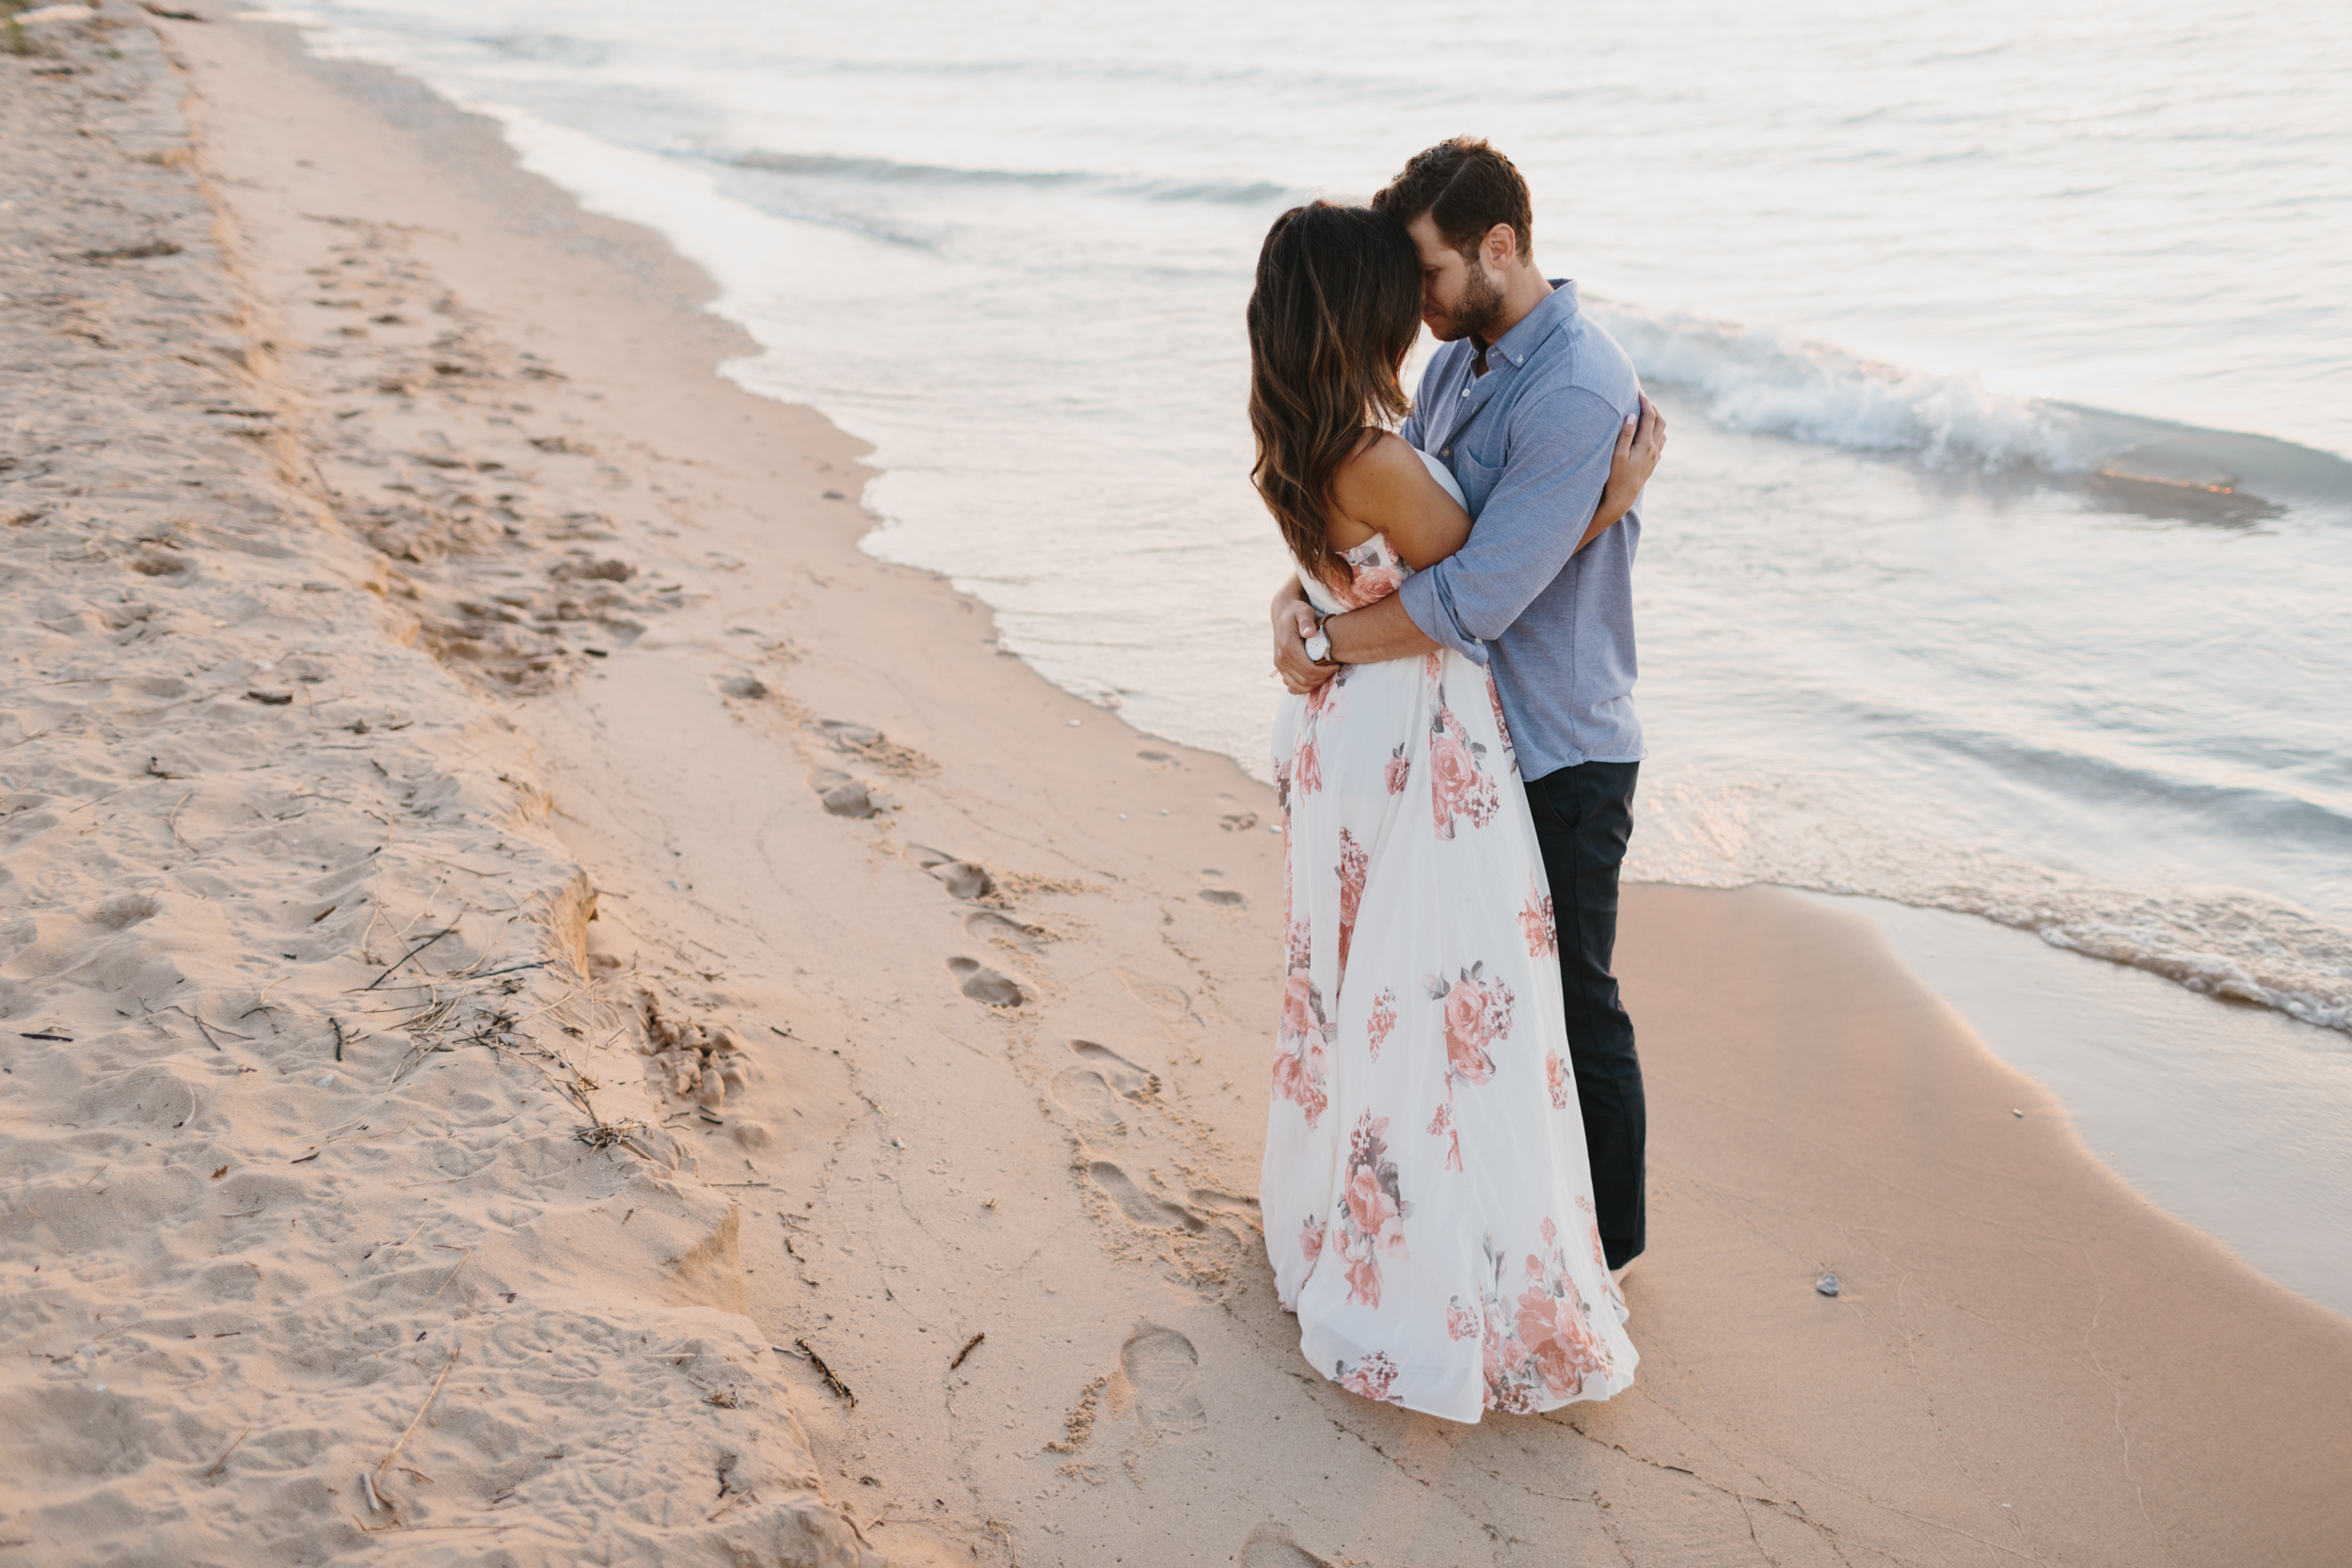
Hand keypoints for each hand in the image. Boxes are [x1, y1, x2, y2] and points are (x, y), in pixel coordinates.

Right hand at [1271, 595, 1335, 694]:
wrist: (1282, 613)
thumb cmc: (1297, 611)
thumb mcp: (1304, 612)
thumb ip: (1307, 622)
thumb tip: (1310, 633)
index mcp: (1288, 646)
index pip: (1309, 669)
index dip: (1325, 672)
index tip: (1336, 666)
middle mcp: (1282, 658)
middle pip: (1305, 680)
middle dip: (1322, 678)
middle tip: (1334, 670)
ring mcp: (1279, 664)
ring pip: (1299, 685)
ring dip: (1315, 684)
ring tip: (1326, 674)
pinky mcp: (1280, 667)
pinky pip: (1291, 685)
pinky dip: (1303, 686)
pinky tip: (1314, 679)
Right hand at [1599, 392, 1665, 521]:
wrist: (1622, 499)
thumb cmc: (1615, 477)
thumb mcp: (1617, 455)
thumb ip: (1625, 434)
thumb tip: (1632, 416)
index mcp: (1645, 445)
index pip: (1649, 417)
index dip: (1645, 402)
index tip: (1639, 391)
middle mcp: (1654, 449)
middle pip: (1660, 421)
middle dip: (1653, 407)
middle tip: (1643, 398)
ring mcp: (1654, 457)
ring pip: (1662, 431)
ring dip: (1656, 419)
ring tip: (1646, 411)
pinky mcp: (1652, 463)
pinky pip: (1660, 442)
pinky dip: (1656, 431)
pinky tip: (1648, 431)